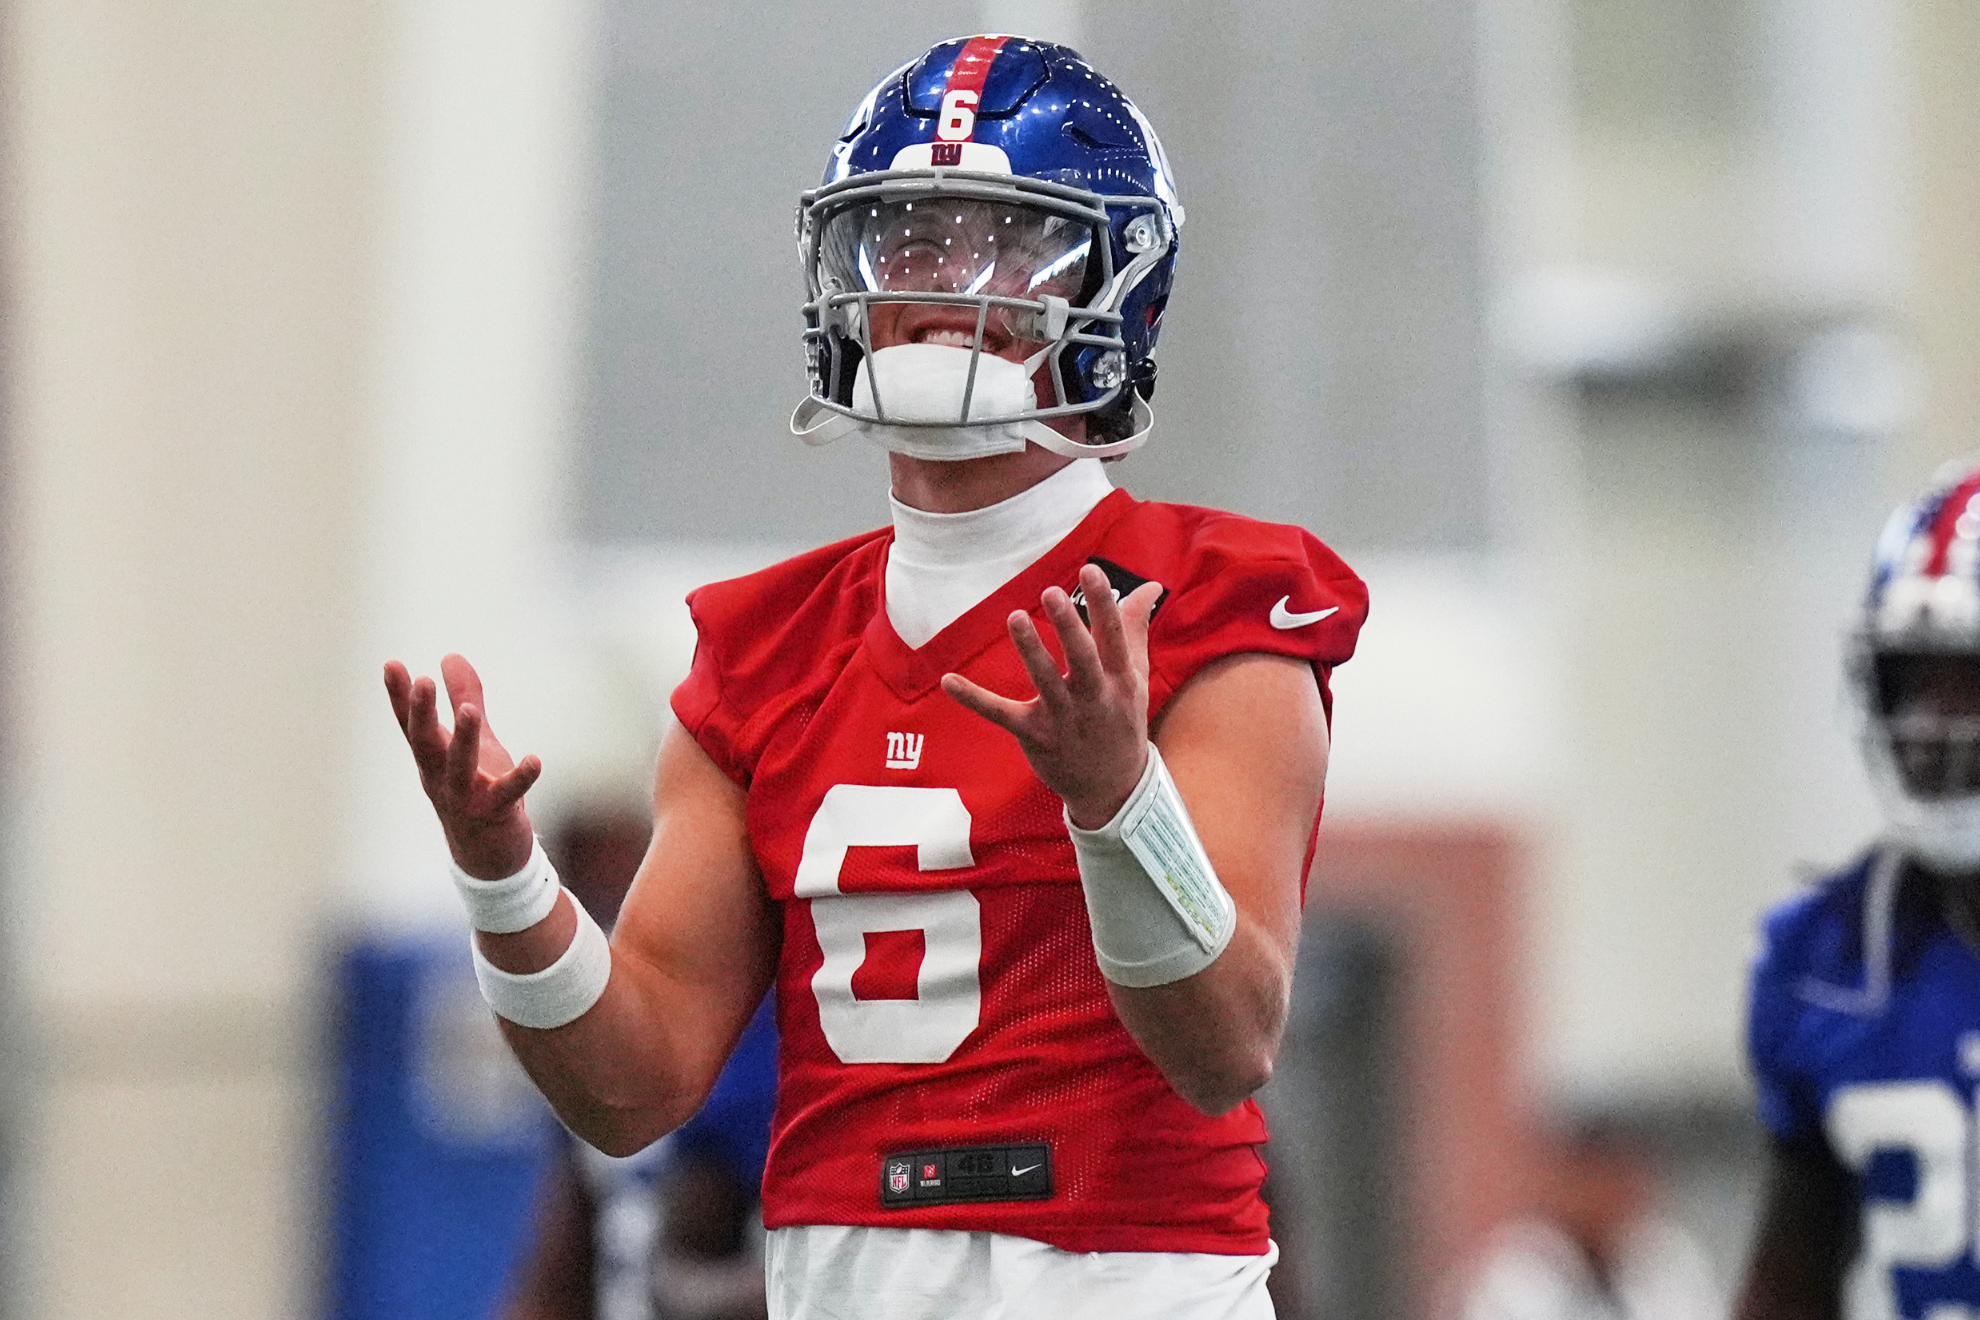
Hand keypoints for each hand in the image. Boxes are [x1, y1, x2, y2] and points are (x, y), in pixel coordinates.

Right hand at [384, 653, 540, 877]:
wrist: (489, 854)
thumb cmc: (478, 789)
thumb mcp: (473, 740)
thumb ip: (464, 698)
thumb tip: (450, 654)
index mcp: (433, 759)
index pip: (411, 724)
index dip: (399, 696)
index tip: (392, 664)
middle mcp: (440, 778)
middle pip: (425, 744)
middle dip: (422, 714)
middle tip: (422, 682)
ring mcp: (464, 798)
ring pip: (459, 769)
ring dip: (464, 741)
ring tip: (472, 712)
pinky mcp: (494, 814)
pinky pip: (506, 795)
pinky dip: (520, 779)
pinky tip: (535, 760)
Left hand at [941, 564, 1162, 828]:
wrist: (1113, 787)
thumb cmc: (1121, 720)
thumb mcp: (1135, 677)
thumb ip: (1135, 628)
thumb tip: (1149, 585)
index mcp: (1120, 680)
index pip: (1113, 636)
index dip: (1103, 603)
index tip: (1090, 570)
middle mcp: (1094, 698)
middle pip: (1082, 659)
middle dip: (1068, 626)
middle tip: (1052, 592)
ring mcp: (1063, 718)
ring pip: (1045, 682)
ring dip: (1031, 651)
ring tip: (1015, 618)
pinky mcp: (1034, 735)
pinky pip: (1001, 714)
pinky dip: (974, 699)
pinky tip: (948, 681)